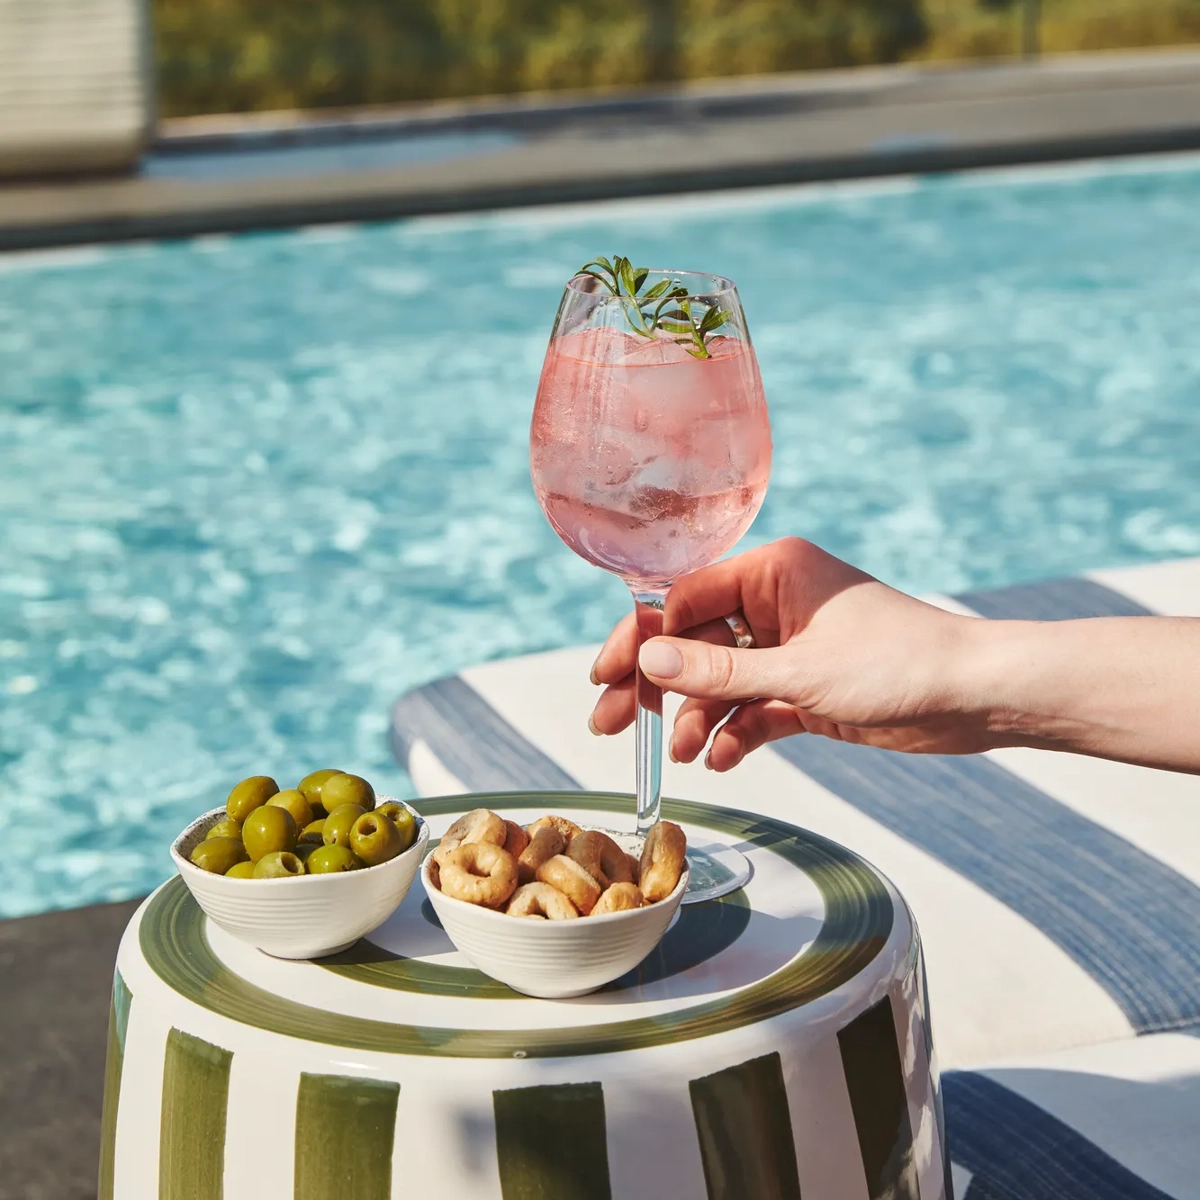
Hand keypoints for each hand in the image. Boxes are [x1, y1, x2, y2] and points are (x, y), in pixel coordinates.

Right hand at [590, 538, 991, 770]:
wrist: (978, 698)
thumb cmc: (900, 664)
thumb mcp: (799, 672)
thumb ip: (720, 672)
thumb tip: (648, 662)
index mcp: (772, 571)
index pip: (683, 599)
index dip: (641, 640)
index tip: (607, 678)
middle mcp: (776, 603)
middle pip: (694, 642)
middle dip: (658, 685)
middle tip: (612, 723)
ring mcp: (791, 648)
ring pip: (722, 682)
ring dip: (699, 718)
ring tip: (684, 755)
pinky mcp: (807, 688)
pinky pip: (755, 708)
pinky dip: (737, 732)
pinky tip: (723, 760)